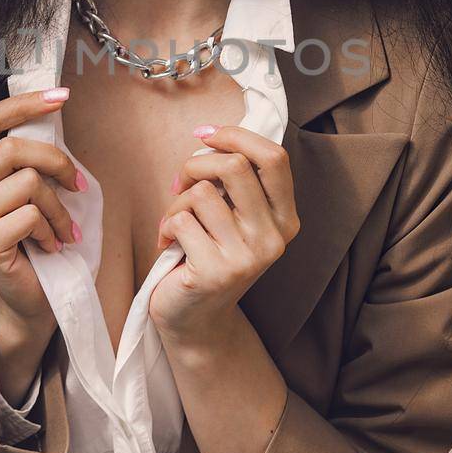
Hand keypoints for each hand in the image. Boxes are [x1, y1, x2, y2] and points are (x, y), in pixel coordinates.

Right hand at [0, 87, 83, 332]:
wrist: (32, 298)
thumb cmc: (36, 240)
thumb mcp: (32, 190)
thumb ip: (29, 157)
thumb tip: (52, 105)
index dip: (22, 104)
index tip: (60, 96)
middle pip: (11, 149)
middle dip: (57, 163)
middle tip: (79, 187)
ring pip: (26, 183)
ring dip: (59, 208)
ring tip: (64, 230)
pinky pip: (29, 216)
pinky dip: (52, 231)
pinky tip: (50, 248)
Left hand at [149, 125, 299, 339]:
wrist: (197, 319)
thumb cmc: (209, 254)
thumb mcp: (234, 216)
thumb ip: (235, 182)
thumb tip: (209, 133)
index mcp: (285, 218)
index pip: (274, 157)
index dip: (236, 136)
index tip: (205, 134)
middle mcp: (273, 237)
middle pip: (235, 166)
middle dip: (196, 164)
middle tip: (181, 182)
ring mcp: (247, 257)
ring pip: (201, 192)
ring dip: (177, 202)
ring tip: (176, 223)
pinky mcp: (216, 271)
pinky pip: (181, 220)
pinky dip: (166, 226)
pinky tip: (170, 245)